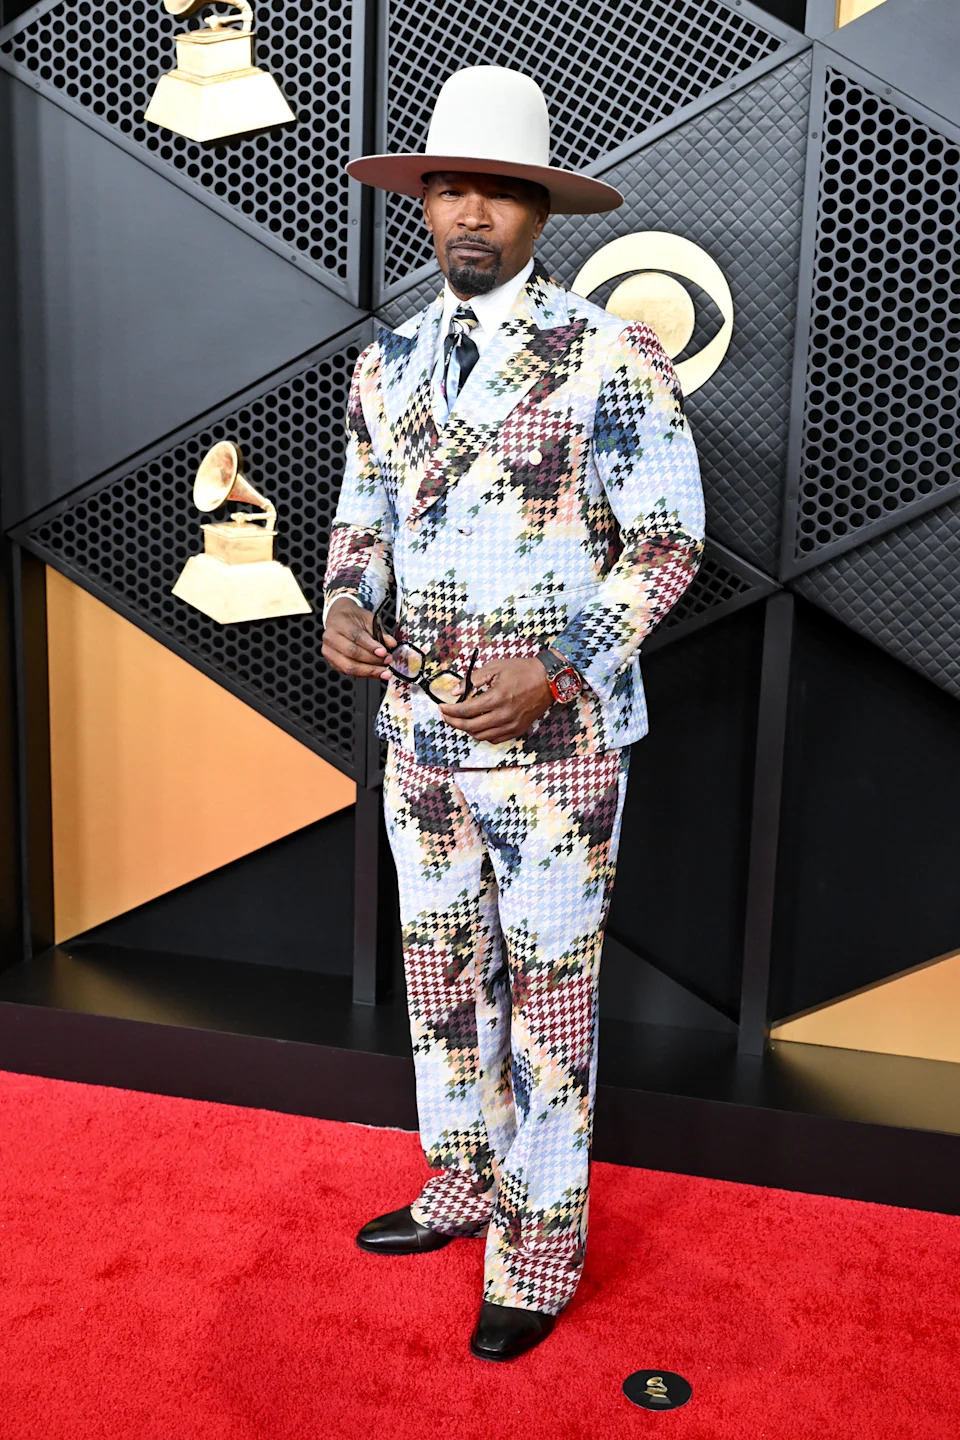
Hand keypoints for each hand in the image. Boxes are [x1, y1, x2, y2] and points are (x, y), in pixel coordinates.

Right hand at [321, 598, 395, 679]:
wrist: (338, 618)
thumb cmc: (353, 618)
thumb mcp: (368, 618)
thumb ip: (380, 631)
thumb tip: (391, 644)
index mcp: (339, 623)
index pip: (355, 636)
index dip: (370, 646)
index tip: (384, 652)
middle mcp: (331, 638)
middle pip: (352, 653)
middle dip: (372, 660)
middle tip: (387, 660)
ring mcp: (329, 652)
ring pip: (349, 667)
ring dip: (369, 671)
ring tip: (384, 672)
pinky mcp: (332, 662)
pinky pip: (348, 672)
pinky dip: (364, 674)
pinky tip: (375, 673)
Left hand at [438, 656, 552, 743]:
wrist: (549, 680)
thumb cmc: (522, 671)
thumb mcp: (495, 668)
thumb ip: (473, 680)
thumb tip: (456, 691)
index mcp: (496, 698)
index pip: (465, 710)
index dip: (450, 710)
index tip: (441, 707)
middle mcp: (503, 715)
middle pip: (470, 726)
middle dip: (453, 722)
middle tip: (446, 716)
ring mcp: (511, 725)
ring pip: (481, 736)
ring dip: (467, 729)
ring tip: (460, 720)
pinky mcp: (517, 730)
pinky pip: (494, 739)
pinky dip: (482, 734)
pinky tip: (478, 726)